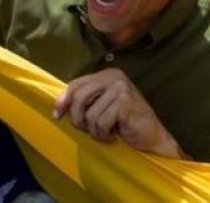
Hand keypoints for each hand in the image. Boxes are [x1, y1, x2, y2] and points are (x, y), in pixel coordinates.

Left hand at [53, 68, 182, 158]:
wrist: (152, 135)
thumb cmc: (125, 123)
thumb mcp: (102, 106)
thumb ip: (86, 100)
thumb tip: (59, 106)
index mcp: (107, 74)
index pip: (76, 84)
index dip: (62, 100)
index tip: (57, 115)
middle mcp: (114, 77)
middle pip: (78, 98)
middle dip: (78, 119)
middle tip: (88, 129)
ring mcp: (121, 88)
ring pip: (90, 115)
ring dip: (95, 130)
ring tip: (108, 131)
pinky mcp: (125, 103)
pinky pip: (100, 123)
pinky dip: (104, 134)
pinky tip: (115, 134)